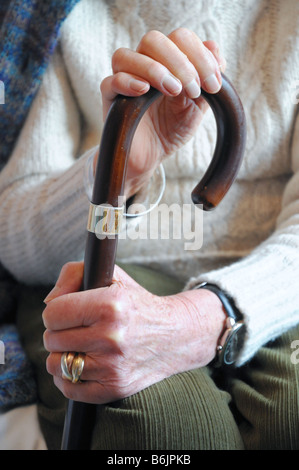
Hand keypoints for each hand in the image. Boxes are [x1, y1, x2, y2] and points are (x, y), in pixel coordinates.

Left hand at [43, 261, 225, 403]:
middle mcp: (111, 337)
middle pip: (51, 339)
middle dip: (60, 332)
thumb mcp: (112, 275)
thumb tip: (48, 303)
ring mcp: (113, 366)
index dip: (57, 311)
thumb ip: (73, 274)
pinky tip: (84, 364)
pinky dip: (69, 378)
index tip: (70, 311)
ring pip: (56, 365)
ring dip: (63, 355)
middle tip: (80, 328)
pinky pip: (69, 389)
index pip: (52, 313)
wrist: (175, 335)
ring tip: (82, 345)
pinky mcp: (115, 388)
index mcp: (109, 305)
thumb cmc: (135, 302)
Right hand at [99, 28, 225, 196]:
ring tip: (173, 90)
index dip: (199, 55)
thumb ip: (207, 82)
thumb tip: (217, 53)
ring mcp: (124, 80)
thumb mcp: (198, 107)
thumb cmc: (172, 129)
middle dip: (179, 61)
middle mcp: (143, 66)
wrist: (152, 157)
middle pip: (153, 40)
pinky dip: (127, 82)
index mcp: (166, 62)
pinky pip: (110, 82)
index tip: (212, 85)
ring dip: (154, 69)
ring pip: (126, 55)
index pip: (180, 39)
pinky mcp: (110, 100)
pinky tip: (144, 91)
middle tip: (192, 88)